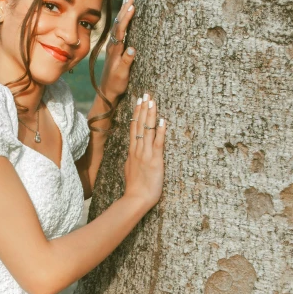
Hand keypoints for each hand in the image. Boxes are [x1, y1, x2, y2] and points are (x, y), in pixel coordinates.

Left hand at [99, 0, 135, 103]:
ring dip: (123, 14)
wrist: (106, 92)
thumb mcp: (122, 75)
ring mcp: (113, 47)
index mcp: (115, 50)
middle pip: (118, 25)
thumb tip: (132, 48)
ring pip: (118, 26)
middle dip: (124, 10)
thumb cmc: (115, 84)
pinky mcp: (115, 49)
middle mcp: (113, 46)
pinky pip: (119, 31)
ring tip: (129, 1)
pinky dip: (122, 21)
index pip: (120, 30)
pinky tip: (125, 17)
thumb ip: (126, 62)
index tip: (132, 6)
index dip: (126, 18)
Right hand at [123, 93, 165, 210]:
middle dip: (143, 108)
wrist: (135, 199)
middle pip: (140, 125)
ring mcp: (146, 154)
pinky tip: (162, 120)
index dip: (137, 113)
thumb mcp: (130, 170)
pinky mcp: (155, 161)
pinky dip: (160, 131)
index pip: (134, 128)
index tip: (138, 101)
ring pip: (147, 130)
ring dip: (150, 114)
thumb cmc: (134, 188)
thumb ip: (132, 159)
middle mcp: (138, 150)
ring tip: (152, 100)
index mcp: (132, 152)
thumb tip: (133, 154)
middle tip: (146, 94)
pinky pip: (158, 143)